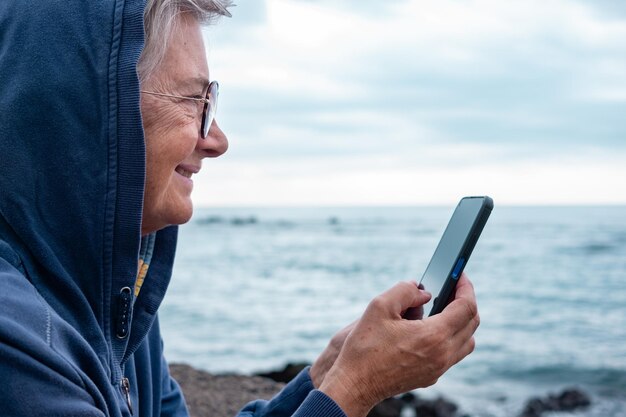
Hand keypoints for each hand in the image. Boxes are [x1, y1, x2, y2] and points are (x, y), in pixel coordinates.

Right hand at [319, 274, 478, 416]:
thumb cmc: (365, 346)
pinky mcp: (431, 377)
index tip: (460, 275)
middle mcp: (442, 354)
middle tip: (452, 287)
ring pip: (467, 342)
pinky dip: (451, 337)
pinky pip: (453, 354)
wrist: (355, 383)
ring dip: (462, 321)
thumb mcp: (379, 306)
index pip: (466, 307)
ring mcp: (438, 369)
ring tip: (445, 307)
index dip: (466, 287)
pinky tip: (432, 328)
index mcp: (433, 335)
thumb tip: (422, 291)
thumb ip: (405, 290)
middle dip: (466, 301)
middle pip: (472, 324)